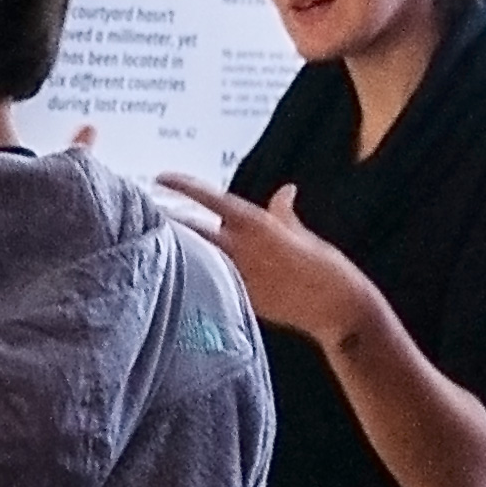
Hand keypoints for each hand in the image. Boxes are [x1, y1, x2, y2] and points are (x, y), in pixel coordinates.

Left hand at [158, 174, 382, 351]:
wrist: (337, 309)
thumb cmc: (326, 268)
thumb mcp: (302, 234)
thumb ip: (284, 213)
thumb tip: (284, 192)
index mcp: (258, 226)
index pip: (212, 200)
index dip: (184, 187)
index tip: (161, 177)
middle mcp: (242, 250)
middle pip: (194, 230)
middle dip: (171, 220)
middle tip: (148, 210)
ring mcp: (238, 277)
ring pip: (200, 257)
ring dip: (183, 248)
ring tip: (160, 240)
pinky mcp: (240, 301)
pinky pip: (215, 282)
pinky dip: (202, 274)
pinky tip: (185, 275)